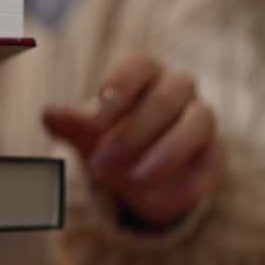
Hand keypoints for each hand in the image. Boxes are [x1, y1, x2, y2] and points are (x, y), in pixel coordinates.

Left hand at [42, 53, 225, 228]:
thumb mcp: (88, 133)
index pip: (138, 65)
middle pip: (168, 96)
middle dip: (135, 130)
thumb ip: (71, 124)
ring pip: (200, 122)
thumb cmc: (111, 138)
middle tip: (103, 161)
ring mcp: (202, 120)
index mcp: (144, 73)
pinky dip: (186, 184)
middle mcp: (178, 89)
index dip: (119, 87)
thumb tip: (48, 114)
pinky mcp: (215, 156)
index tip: (96, 119)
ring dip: (167, 152)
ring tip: (133, 180)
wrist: (138, 171)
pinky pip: (211, 164)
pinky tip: (154, 199)